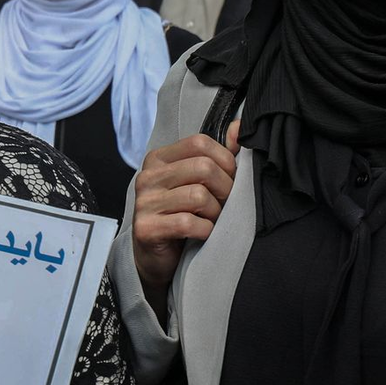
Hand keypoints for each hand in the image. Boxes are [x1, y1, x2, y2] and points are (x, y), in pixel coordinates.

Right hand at [132, 122, 239, 315]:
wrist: (156, 256)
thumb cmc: (180, 215)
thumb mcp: (197, 181)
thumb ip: (218, 156)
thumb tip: (240, 128)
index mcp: (159, 159)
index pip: (200, 143)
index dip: (225, 160)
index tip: (229, 179)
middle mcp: (147, 176)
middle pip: (203, 168)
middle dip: (225, 189)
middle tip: (225, 205)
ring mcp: (144, 202)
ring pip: (199, 196)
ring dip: (215, 213)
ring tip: (211, 220)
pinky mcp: (146, 228)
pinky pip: (189, 223)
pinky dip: (205, 231)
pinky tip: (202, 234)